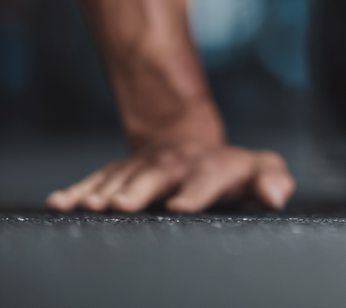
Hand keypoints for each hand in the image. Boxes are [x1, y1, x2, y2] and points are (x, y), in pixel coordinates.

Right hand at [45, 140, 294, 213]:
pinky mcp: (119, 172)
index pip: (207, 179)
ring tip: (87, 208)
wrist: (189, 142)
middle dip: (139, 189)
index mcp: (210, 168)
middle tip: (121, 205)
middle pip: (157, 175)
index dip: (196, 192)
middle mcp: (174, 165)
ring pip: (122, 177)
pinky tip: (61, 204)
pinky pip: (96, 180)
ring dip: (103, 192)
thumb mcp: (257, 168)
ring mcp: (143, 167)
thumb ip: (272, 178)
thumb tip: (279, 194)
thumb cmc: (229, 169)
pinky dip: (78, 192)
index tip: (181, 206)